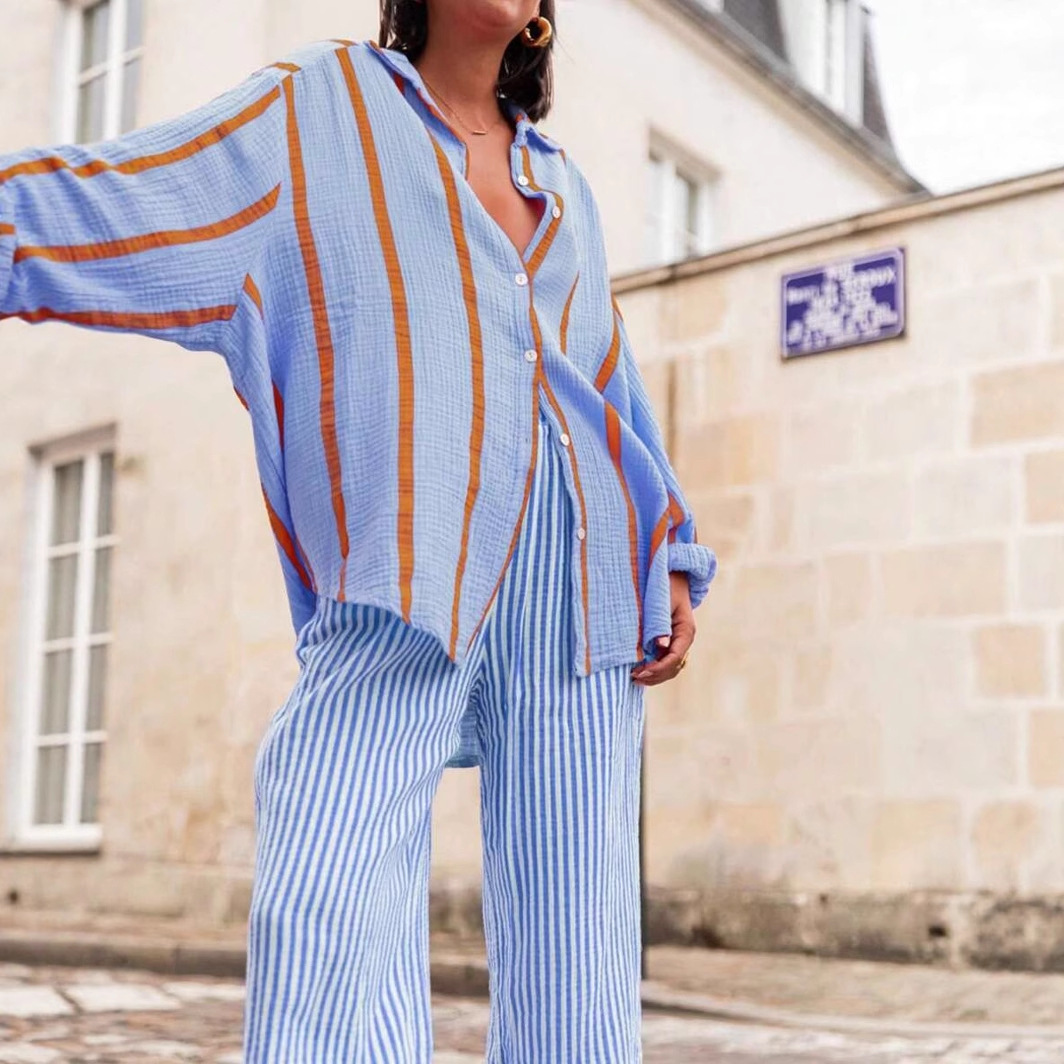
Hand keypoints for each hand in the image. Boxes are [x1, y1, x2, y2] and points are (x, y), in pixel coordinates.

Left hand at [630, 571, 695, 685]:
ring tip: (635, 678)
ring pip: (670, 667)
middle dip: (655, 675)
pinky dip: (654, 668)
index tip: (641, 671)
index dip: (658, 667)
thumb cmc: (664, 586)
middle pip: (673, 667)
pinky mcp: (670, 641)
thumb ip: (660, 623)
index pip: (675, 657)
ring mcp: (678, 641)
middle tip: (634, 677)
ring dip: (654, 675)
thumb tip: (660, 646)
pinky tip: (640, 670)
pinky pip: (665, 660)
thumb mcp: (662, 602)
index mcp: (686, 631)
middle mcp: (685, 639)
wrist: (670, 575)